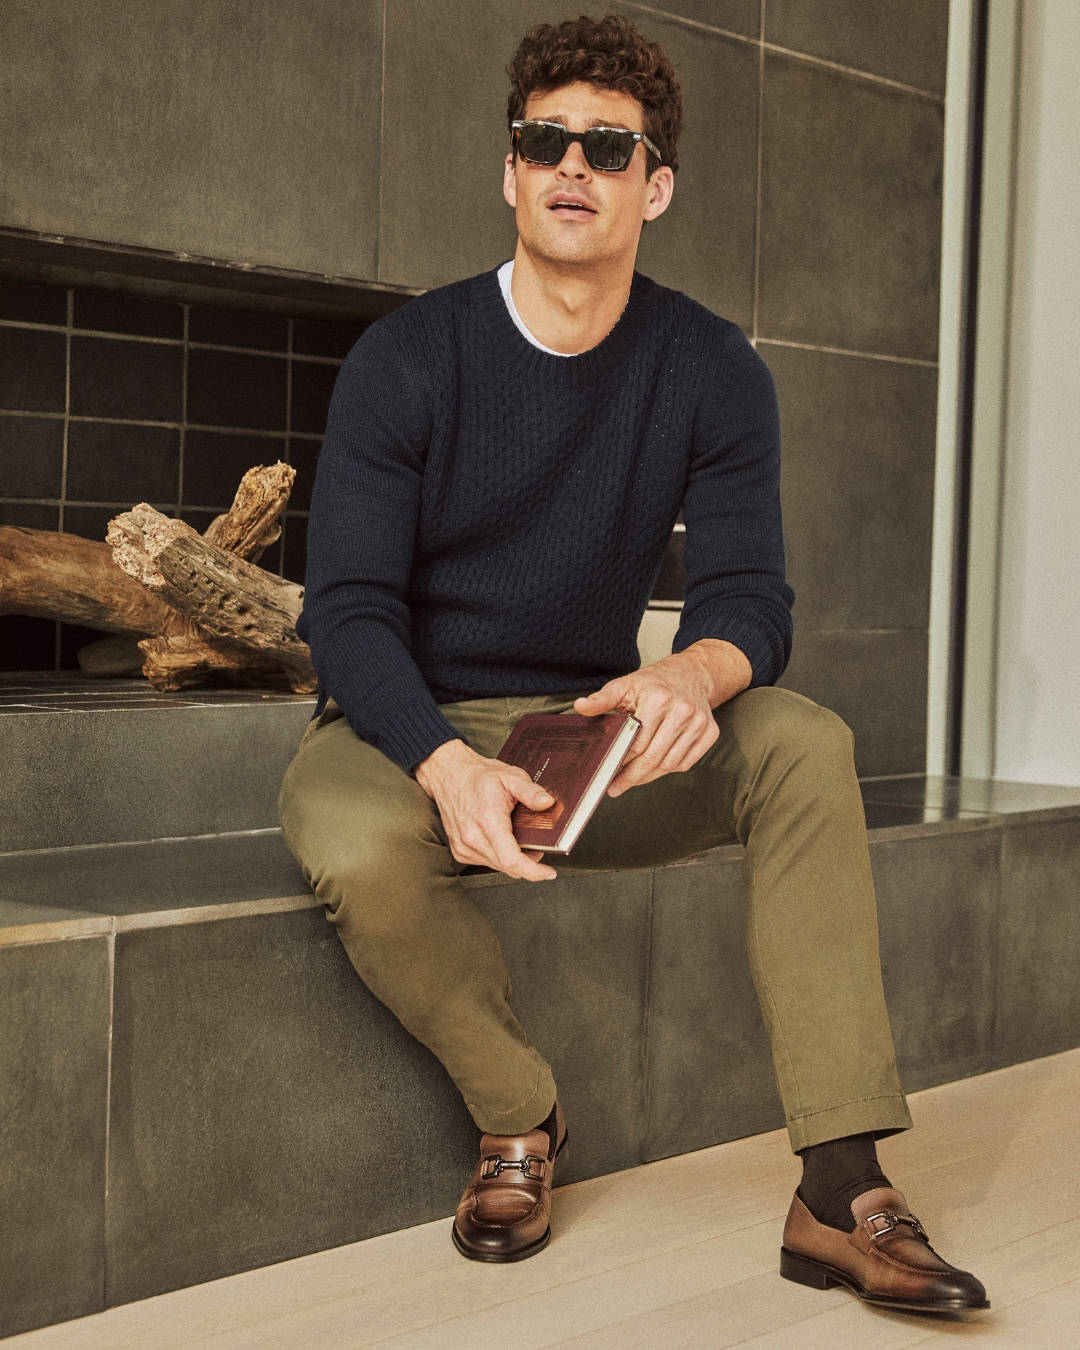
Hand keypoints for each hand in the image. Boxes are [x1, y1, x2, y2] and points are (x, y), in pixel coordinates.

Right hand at [414, 739, 558, 880]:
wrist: (449, 775)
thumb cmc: (478, 777)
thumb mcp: (511, 776)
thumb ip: (531, 792)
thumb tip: (548, 803)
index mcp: (488, 821)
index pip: (511, 860)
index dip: (533, 871)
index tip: (548, 872)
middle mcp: (472, 838)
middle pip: (507, 867)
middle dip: (528, 863)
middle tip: (538, 847)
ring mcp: (464, 847)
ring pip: (498, 866)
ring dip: (513, 860)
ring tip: (520, 840)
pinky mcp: (460, 851)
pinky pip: (486, 862)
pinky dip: (499, 856)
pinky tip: (502, 840)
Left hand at [573, 639, 751, 795]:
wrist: (690, 674)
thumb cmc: (652, 683)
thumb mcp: (625, 685)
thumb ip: (602, 699)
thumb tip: (580, 707)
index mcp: (658, 699)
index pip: (636, 742)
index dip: (620, 761)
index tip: (606, 773)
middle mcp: (682, 711)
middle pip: (653, 757)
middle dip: (632, 777)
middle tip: (615, 788)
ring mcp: (699, 723)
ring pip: (669, 764)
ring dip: (649, 776)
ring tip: (632, 780)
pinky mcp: (710, 732)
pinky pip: (685, 763)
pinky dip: (667, 769)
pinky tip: (654, 768)